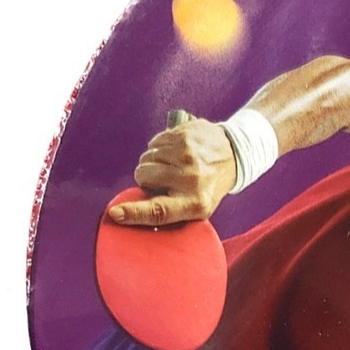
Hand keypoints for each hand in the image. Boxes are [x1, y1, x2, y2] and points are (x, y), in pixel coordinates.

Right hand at [107, 116, 237, 224]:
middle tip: (165, 178)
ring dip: (154, 162)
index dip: (134, 213)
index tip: (115, 214)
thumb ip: (169, 209)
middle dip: (147, 177)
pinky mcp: (183, 135)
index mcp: (195, 203)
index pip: (159, 211)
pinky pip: (153, 143)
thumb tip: (129, 212)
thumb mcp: (197, 206)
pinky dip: (159, 148)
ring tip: (173, 164)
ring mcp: (187, 155)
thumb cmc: (209, 185)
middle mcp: (190, 179)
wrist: (234, 154)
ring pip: (146, 158)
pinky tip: (175, 152)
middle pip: (143, 176)